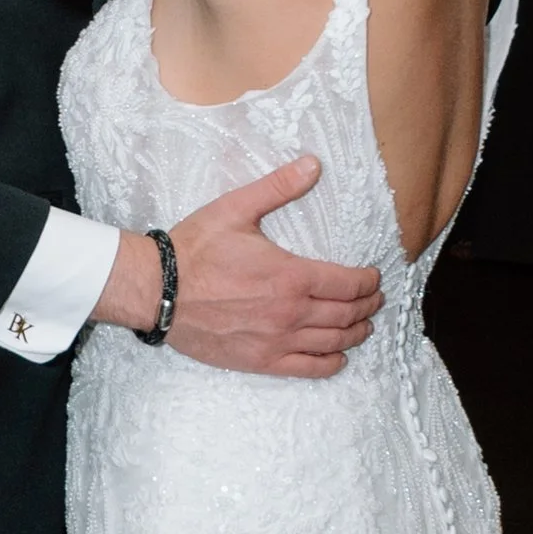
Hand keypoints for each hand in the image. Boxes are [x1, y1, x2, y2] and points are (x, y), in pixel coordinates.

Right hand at [97, 159, 381, 376]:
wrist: (157, 291)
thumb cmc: (195, 249)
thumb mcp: (236, 209)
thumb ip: (278, 187)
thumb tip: (313, 164)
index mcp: (291, 275)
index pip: (347, 283)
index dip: (368, 281)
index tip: (374, 277)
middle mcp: (290, 313)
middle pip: (346, 314)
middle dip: (367, 306)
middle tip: (375, 300)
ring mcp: (276, 341)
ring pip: (332, 342)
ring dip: (355, 334)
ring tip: (364, 325)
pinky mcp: (260, 361)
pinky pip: (307, 368)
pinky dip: (330, 363)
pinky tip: (338, 357)